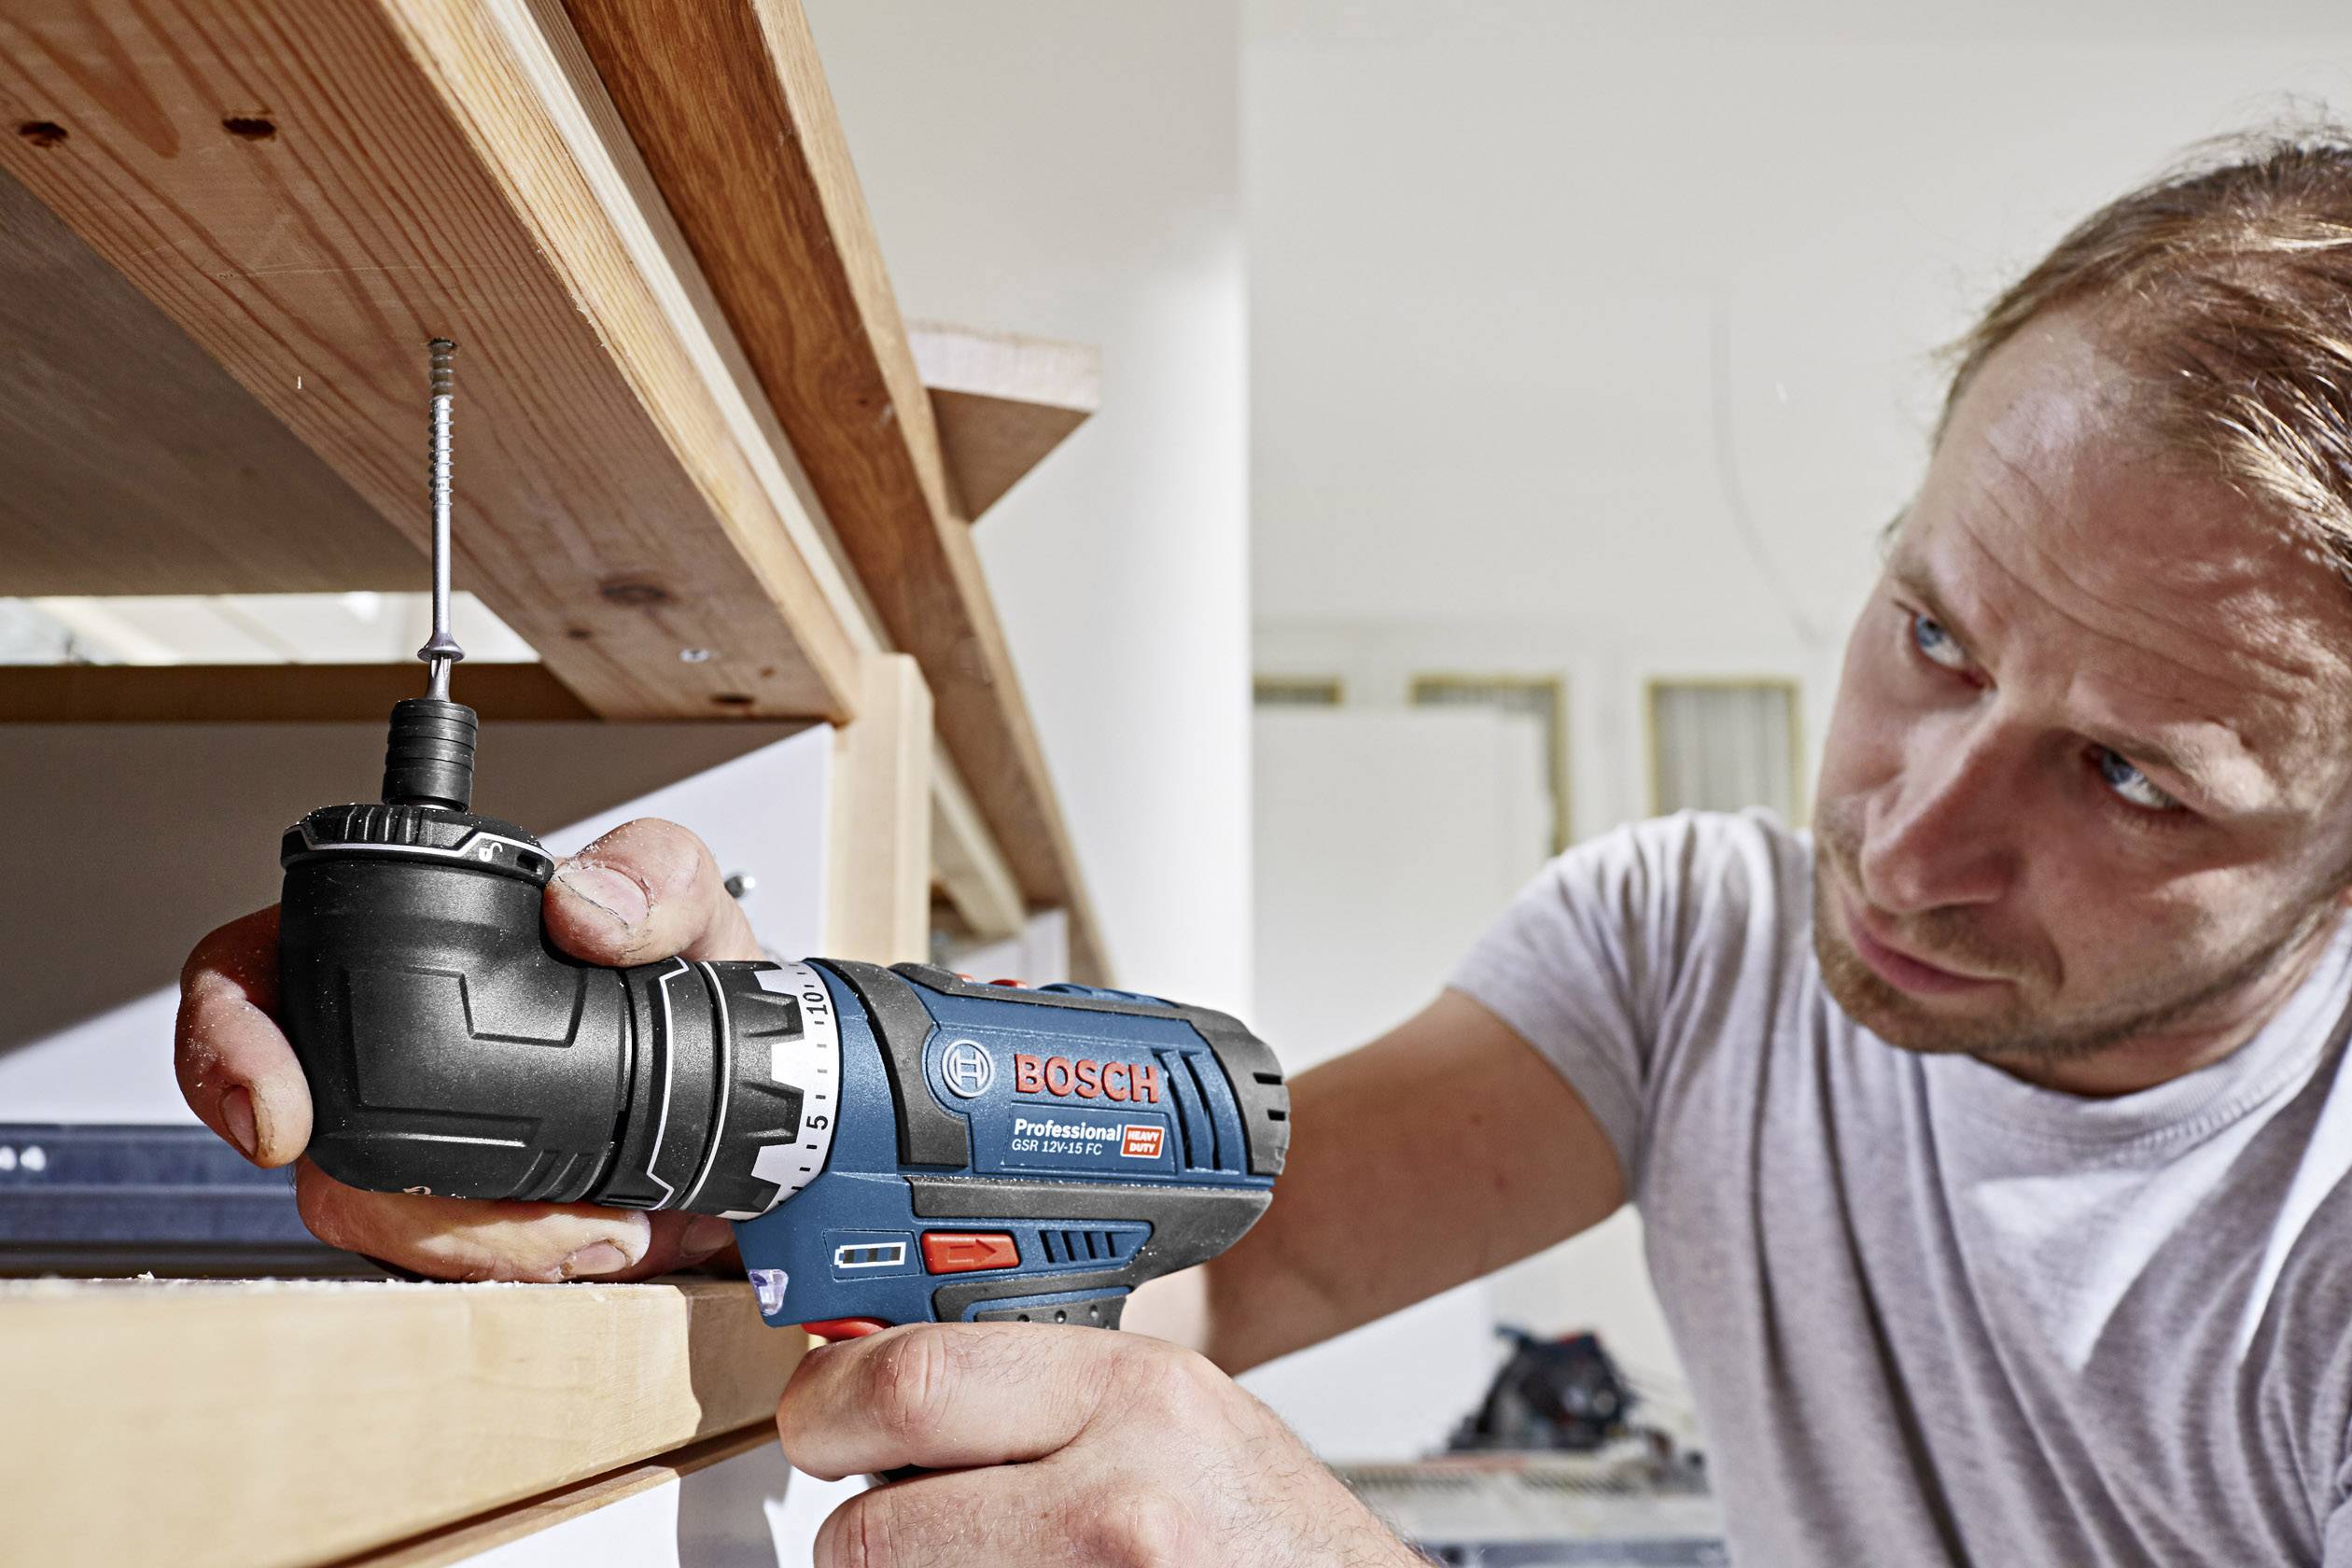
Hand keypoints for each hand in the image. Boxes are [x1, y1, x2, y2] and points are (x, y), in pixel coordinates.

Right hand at [172, 818, 759, 1281]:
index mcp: (407, 945)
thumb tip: (585, 907)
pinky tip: (597, 1244)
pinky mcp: (465, 1221)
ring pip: (374, 1220)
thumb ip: (657, 875)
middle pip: (312, 1138)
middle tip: (534, 1214)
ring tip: (602, 1227)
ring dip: (482, 1248)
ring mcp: (416, 1142)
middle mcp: (389, 1050)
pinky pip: (445, 1272)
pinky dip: (521, 1269)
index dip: (226, 1043)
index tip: (275, 1117)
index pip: (252, 975)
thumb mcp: (695, 905)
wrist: (762, 1090)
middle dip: (401, 1199)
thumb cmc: (697, 976)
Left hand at [777, 1323, 1420, 1566]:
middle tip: (871, 1509)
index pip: (908, 1382)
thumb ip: (1039, 1383)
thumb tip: (882, 1372)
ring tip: (984, 1554)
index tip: (823, 1412)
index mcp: (1133, 1399)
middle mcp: (1115, 1506)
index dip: (831, 1402)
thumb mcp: (1172, 1411)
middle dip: (850, 1525)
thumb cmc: (1266, 1532)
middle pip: (868, 1529)